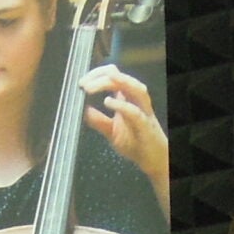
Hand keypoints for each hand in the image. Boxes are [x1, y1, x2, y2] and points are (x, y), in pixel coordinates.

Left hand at [81, 65, 168, 209]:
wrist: (152, 158)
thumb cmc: (135, 142)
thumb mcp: (111, 131)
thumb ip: (98, 121)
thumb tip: (84, 110)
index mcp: (127, 97)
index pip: (112, 75)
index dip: (96, 75)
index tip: (81, 83)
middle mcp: (136, 99)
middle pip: (119, 77)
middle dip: (99, 77)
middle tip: (82, 85)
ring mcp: (142, 110)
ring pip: (132, 87)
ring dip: (113, 83)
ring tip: (94, 85)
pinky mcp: (145, 124)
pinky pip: (134, 111)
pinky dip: (121, 105)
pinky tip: (107, 102)